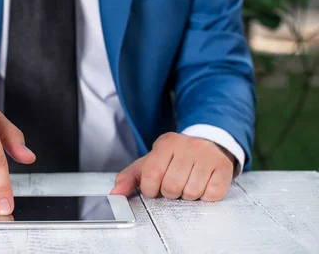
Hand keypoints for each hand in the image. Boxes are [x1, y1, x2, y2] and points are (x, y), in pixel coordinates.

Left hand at [111, 132, 235, 200]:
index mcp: (166, 143)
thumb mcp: (150, 162)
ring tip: (188, 183)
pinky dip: (205, 196)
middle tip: (174, 184)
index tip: (155, 188)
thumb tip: (115, 194)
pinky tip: (202, 184)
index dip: (151, 189)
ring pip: (191, 192)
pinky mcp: (223, 167)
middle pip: (172, 186)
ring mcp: (207, 156)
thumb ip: (129, 177)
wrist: (207, 144)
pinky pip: (211, 195)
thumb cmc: (174, 158)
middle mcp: (187, 146)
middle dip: (170, 192)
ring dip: (187, 195)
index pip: (151, 174)